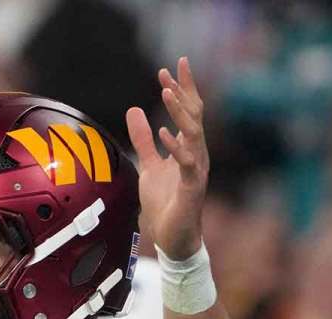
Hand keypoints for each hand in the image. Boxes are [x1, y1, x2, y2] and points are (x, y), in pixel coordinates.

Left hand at [125, 57, 208, 259]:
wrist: (173, 239)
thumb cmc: (166, 203)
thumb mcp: (149, 165)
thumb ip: (143, 140)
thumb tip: (135, 111)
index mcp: (187, 148)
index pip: (187, 112)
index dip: (181, 89)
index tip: (170, 67)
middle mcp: (196, 154)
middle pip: (194, 115)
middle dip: (184, 90)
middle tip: (173, 67)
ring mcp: (196, 170)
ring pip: (193, 133)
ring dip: (179, 112)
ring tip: (167, 91)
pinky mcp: (191, 187)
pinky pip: (186, 162)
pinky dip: (176, 146)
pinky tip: (164, 131)